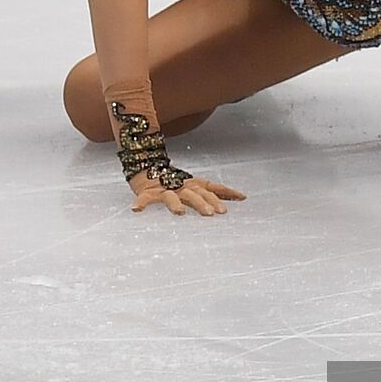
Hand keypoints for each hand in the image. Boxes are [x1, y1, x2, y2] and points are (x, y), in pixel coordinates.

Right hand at [128, 171, 246, 214]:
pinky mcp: (148, 192)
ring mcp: (164, 189)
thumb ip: (216, 192)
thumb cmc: (176, 183)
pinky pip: (144, 199)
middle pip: (194, 195)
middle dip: (203, 203)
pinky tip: (136, 210)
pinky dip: (141, 203)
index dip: (226, 192)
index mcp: (194, 185)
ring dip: (175, 205)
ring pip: (171, 197)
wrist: (148, 167)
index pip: (213, 188)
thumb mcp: (197, 186)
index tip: (241, 198)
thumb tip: (243, 197)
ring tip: (179, 213)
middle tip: (212, 214)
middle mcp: (182, 186)